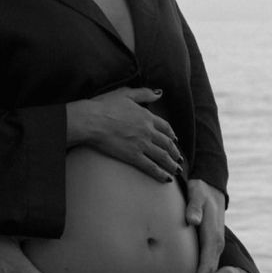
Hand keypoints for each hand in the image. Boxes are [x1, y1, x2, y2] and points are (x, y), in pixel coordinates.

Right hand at [67, 86, 181, 180]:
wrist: (92, 120)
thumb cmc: (105, 106)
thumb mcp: (126, 94)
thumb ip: (144, 94)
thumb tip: (159, 93)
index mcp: (146, 116)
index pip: (165, 127)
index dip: (171, 134)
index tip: (174, 140)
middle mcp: (148, 131)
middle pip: (167, 143)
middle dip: (174, 152)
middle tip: (178, 158)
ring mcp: (141, 144)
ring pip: (162, 156)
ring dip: (171, 164)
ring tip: (176, 170)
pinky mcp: (133, 156)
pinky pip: (151, 167)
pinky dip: (160, 174)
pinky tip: (166, 179)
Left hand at [184, 178, 225, 272]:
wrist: (211, 188)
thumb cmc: (201, 191)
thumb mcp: (197, 194)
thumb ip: (193, 207)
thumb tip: (192, 220)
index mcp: (213, 237)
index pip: (207, 263)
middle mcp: (215, 246)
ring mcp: (213, 249)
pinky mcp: (208, 249)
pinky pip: (203, 270)